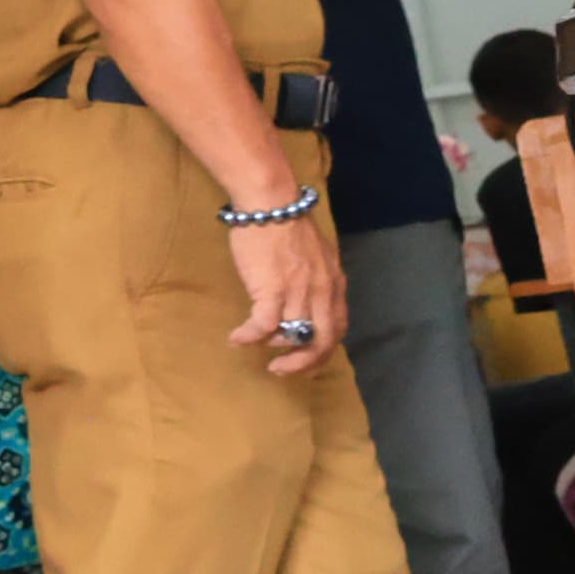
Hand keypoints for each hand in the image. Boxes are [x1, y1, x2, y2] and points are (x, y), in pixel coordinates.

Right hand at [222, 209, 345, 374]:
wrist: (271, 204)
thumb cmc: (288, 223)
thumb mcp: (317, 254)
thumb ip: (317, 279)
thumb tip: (304, 299)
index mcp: (334, 284)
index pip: (338, 327)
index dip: (323, 349)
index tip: (307, 360)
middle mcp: (322, 293)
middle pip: (321, 341)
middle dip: (303, 362)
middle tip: (282, 369)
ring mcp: (298, 293)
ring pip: (293, 337)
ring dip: (274, 350)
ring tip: (257, 349)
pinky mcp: (272, 290)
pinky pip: (262, 326)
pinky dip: (249, 336)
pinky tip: (236, 338)